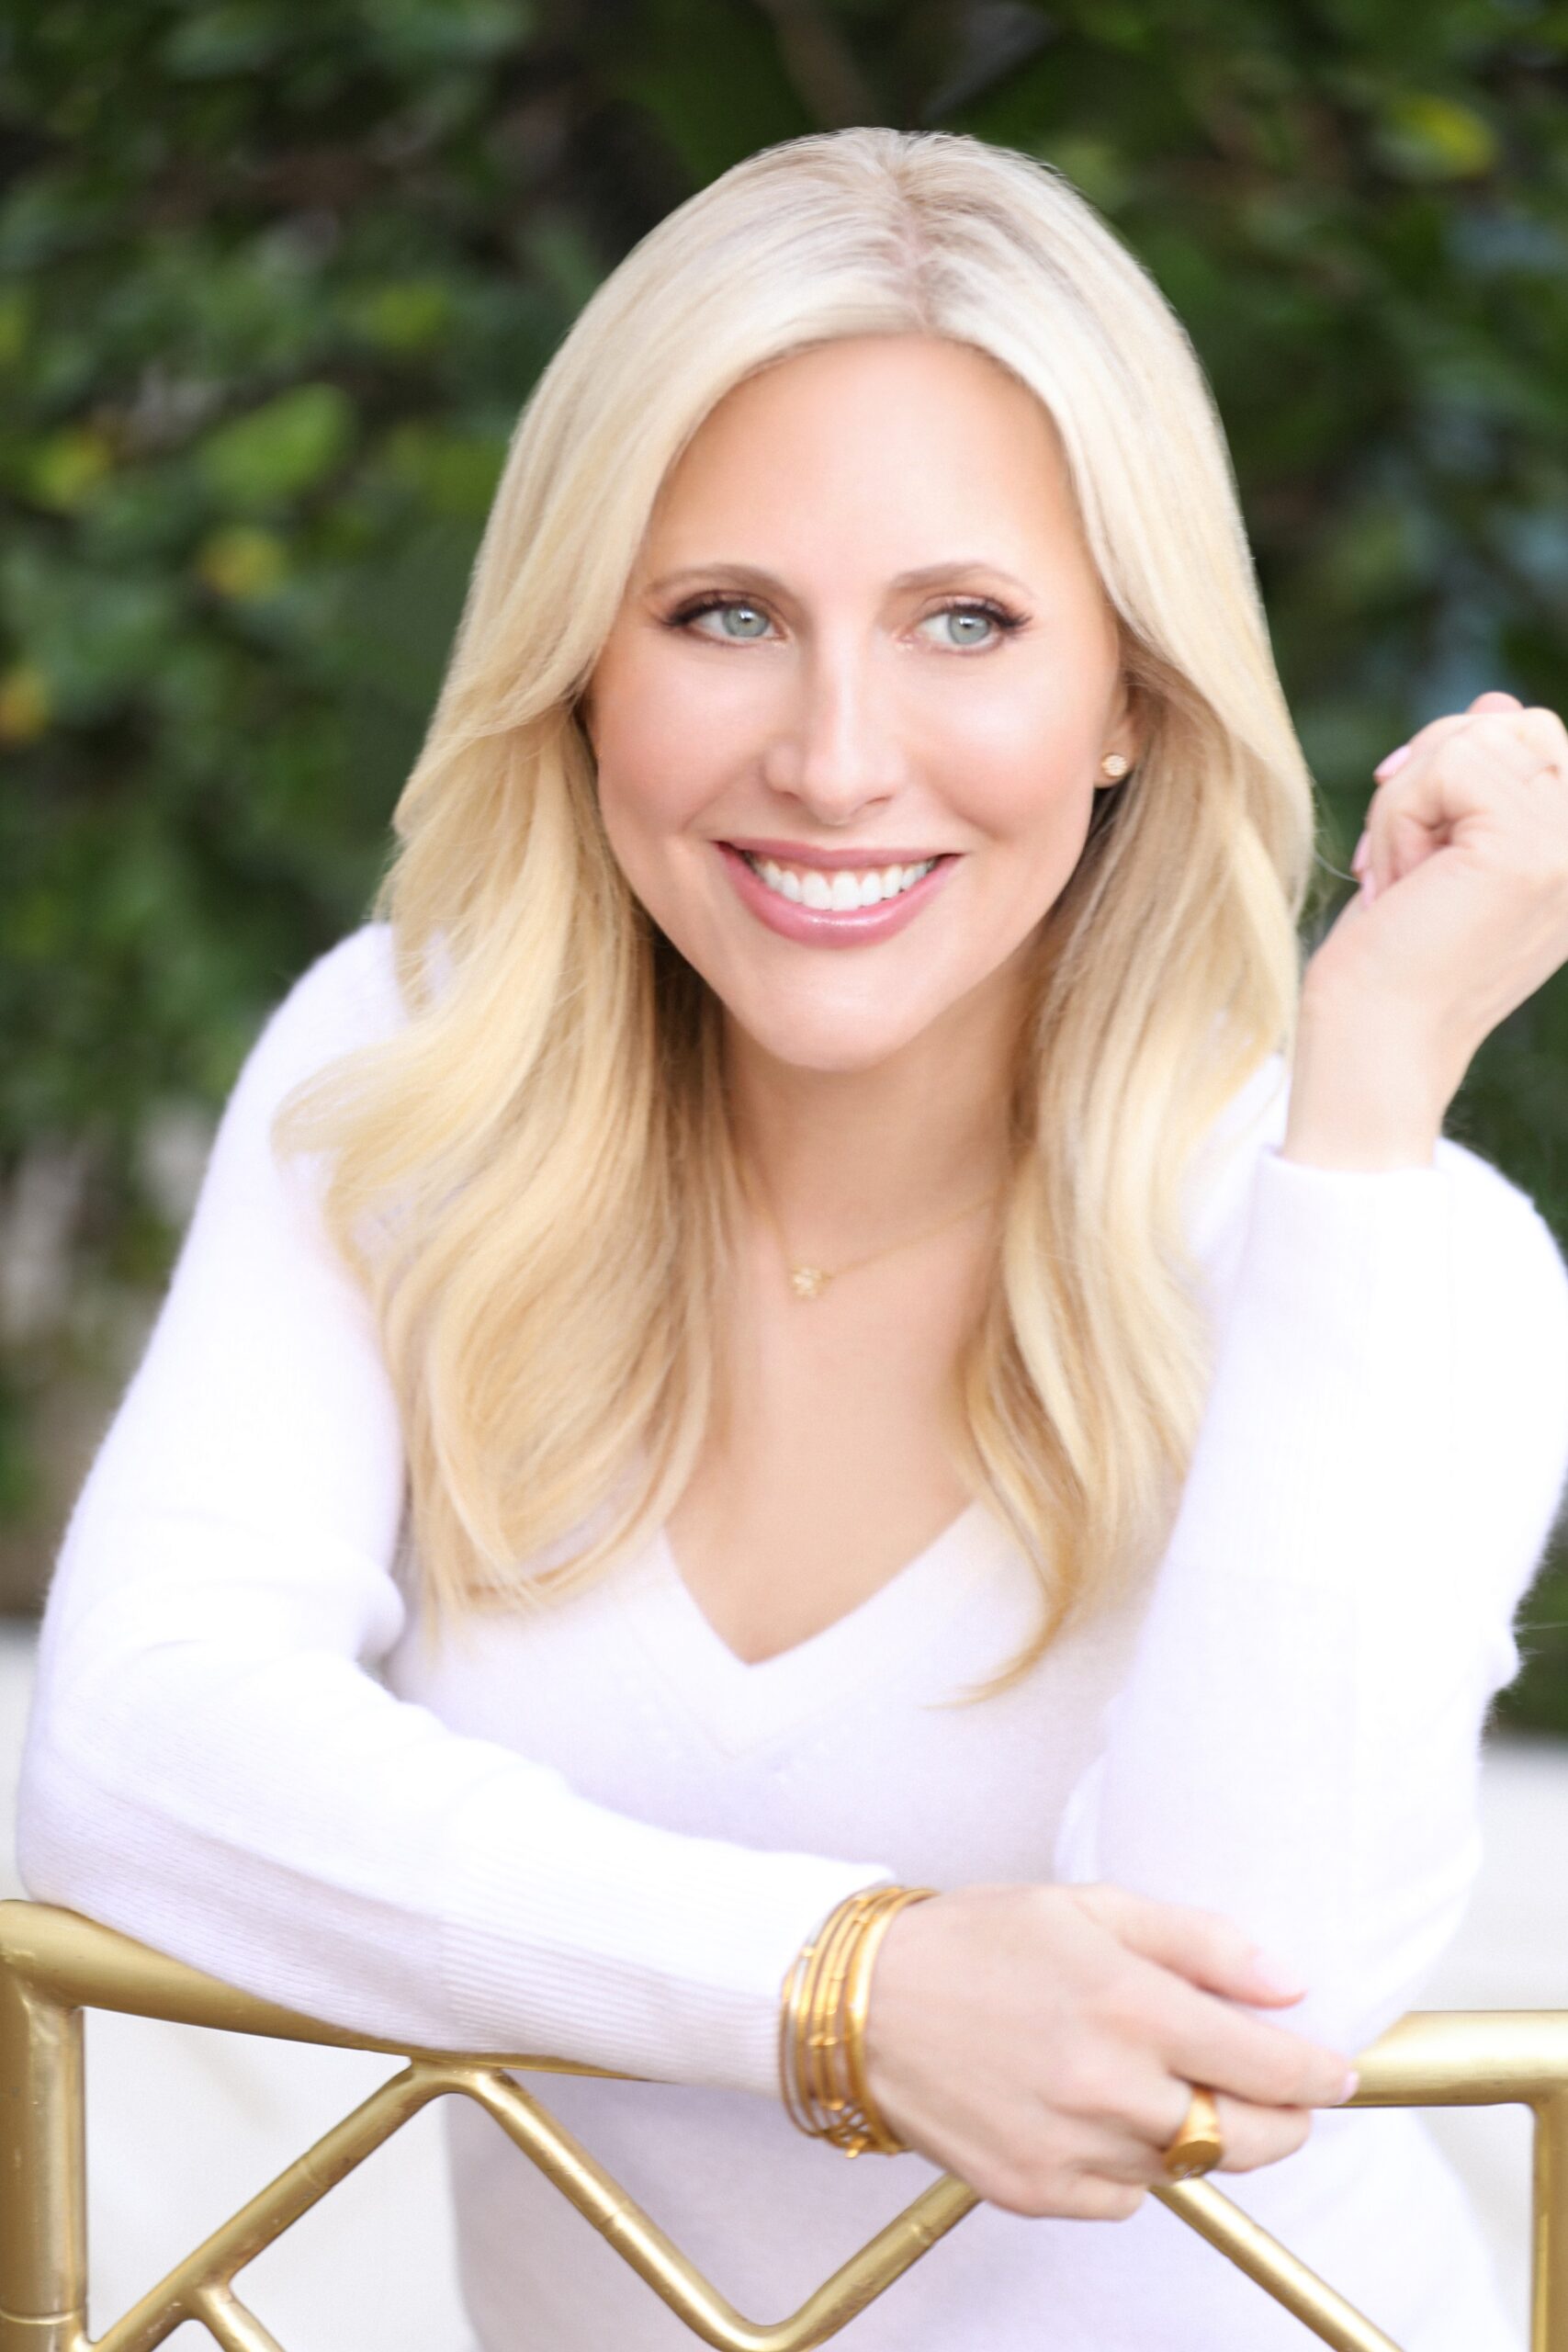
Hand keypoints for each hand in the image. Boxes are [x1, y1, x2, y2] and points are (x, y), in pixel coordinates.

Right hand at [859, 1881, 1358, 2220]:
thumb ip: (1199, 1943)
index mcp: (1127, 2004)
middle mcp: (1105, 2085)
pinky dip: (1132, 2166)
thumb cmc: (975, 1940)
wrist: (864, 2002)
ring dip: (1198, 2135)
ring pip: (1184, 2169)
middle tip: (1283, 2099)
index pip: (1265, 2062)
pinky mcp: (1034, 2190)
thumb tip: (1287, 1985)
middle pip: (1244, 2139)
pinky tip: (1101, 2114)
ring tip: (1168, 2086)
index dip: (1317, 2073)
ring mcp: (1068, 2147)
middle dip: (1283, 2122)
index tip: (1336, 2071)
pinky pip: (1123, 2199)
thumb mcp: (1089, 1906)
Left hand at [1285, 691, 1567, 1170]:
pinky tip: (1399, 887)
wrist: (1374, 1042)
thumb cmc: (1391, 959)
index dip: (1451, 764)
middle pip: (1504, 721)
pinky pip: (1449, 765)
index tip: (1414, 853)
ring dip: (1406, 806)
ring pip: (1471, 737)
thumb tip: (1495, 700)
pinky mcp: (1531, 847)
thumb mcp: (1448, 850)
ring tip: (1404, 883)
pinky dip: (1398, 820)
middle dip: (1426, 780)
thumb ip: (1484, 776)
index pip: (1527, 732)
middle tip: (1405, 873)